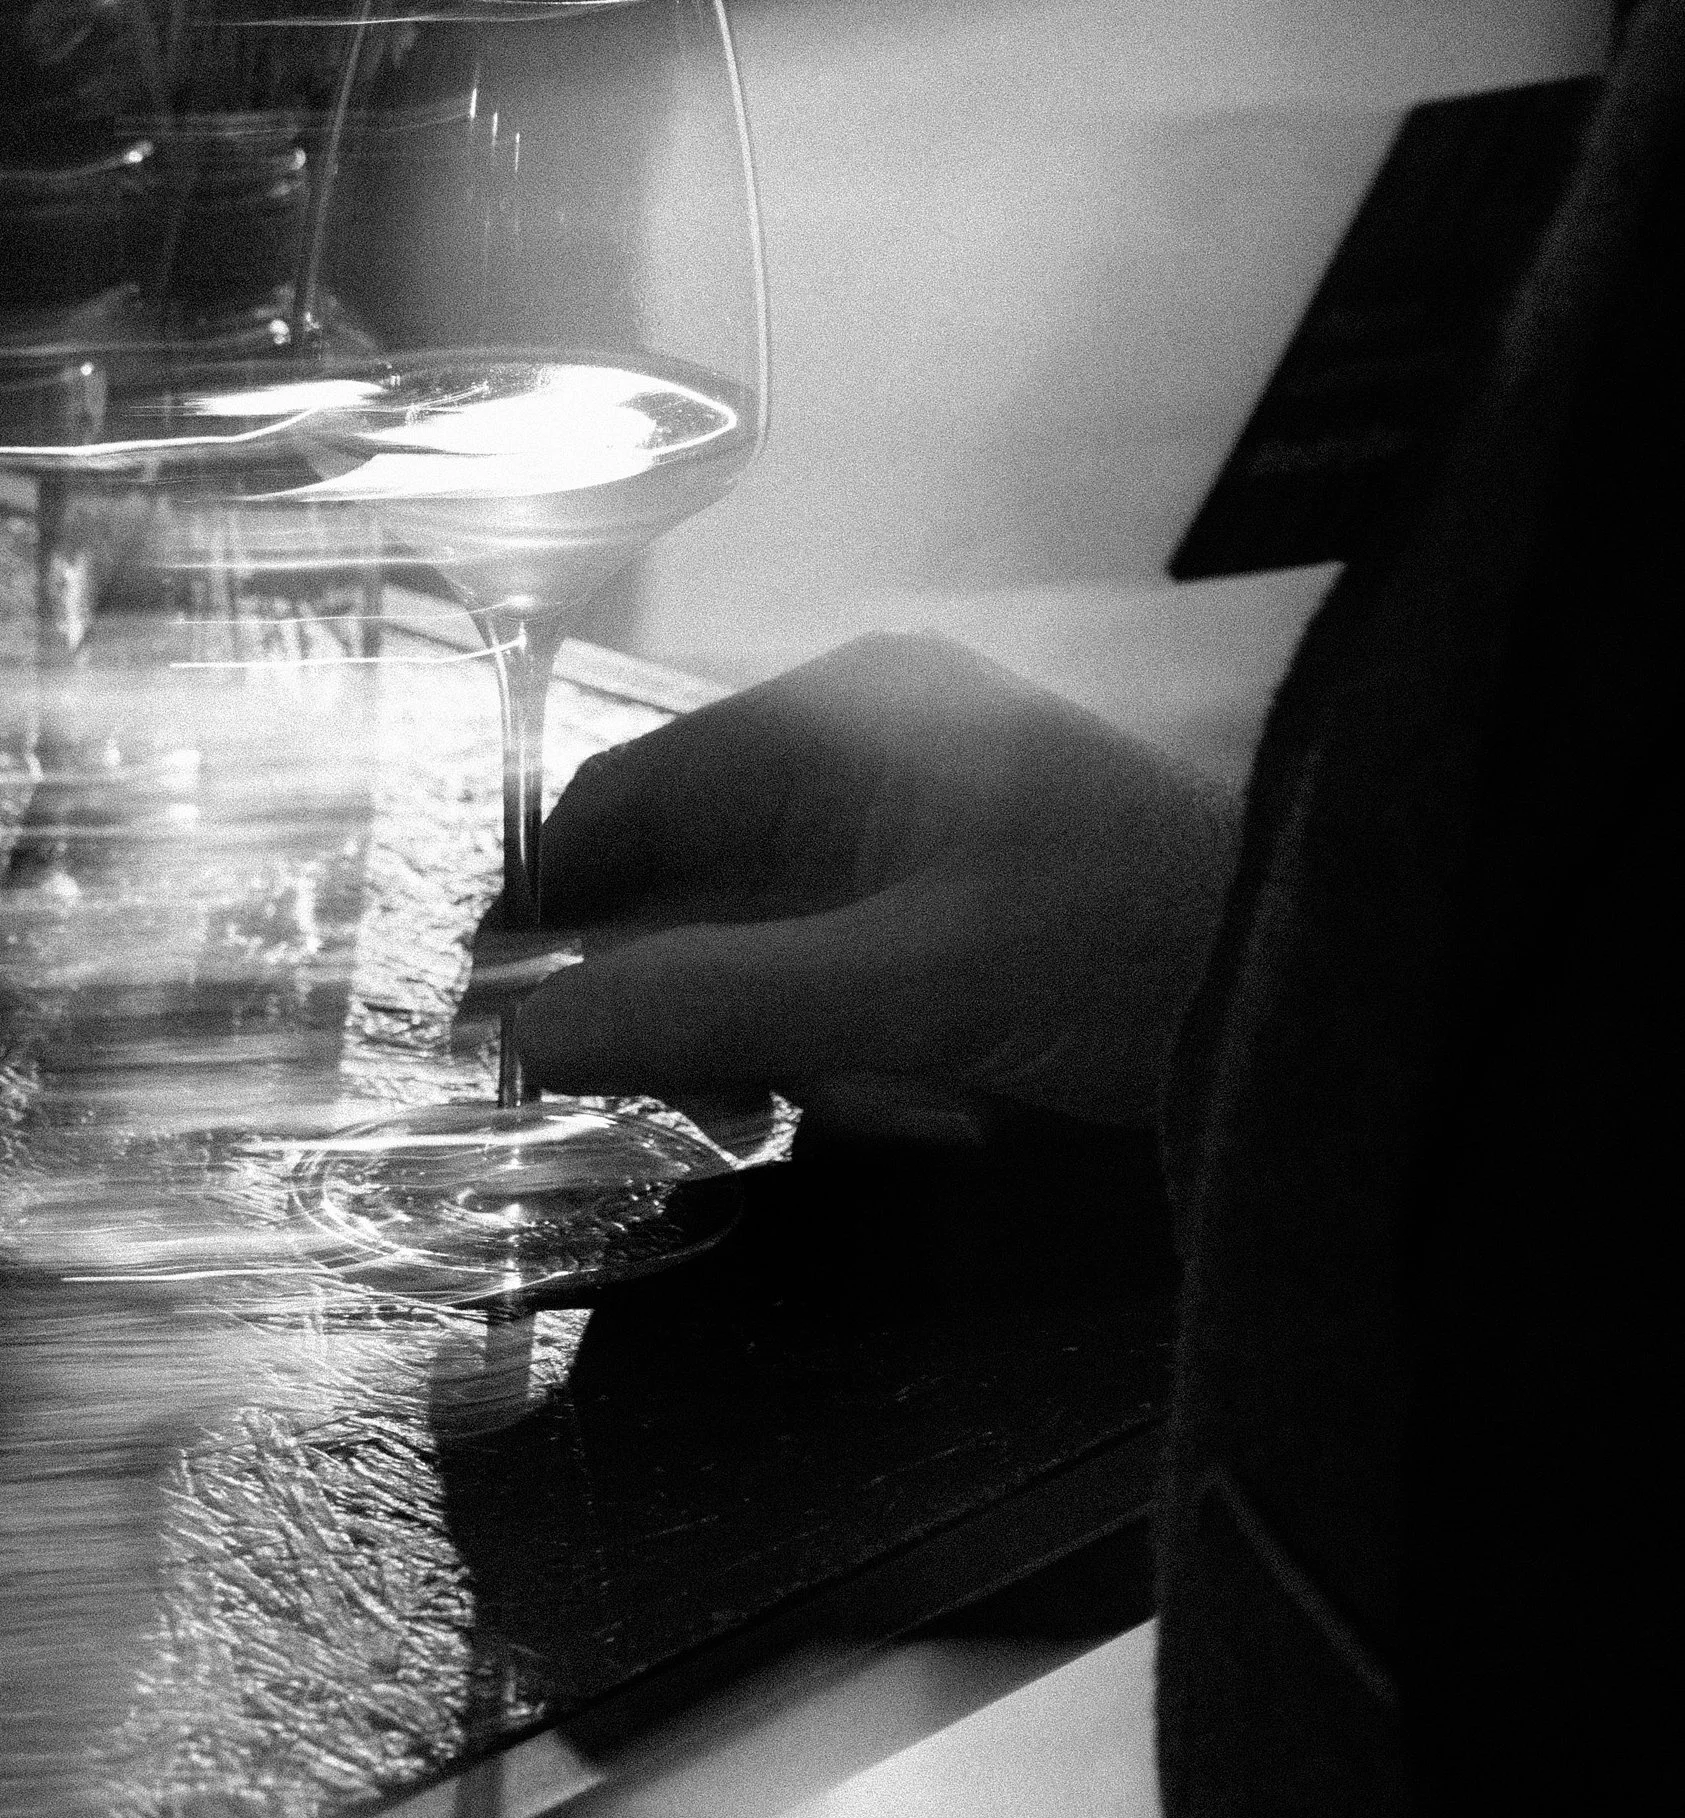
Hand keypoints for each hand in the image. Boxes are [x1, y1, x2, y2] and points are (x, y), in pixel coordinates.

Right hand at [514, 635, 1239, 1136]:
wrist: (1313, 981)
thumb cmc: (1115, 955)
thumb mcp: (899, 993)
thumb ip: (708, 1006)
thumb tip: (522, 1034)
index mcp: (836, 712)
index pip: (624, 796)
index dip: (549, 912)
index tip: (504, 1034)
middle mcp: (860, 736)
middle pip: (691, 874)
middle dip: (702, 1002)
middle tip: (731, 1105)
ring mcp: (916, 807)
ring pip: (763, 933)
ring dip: (793, 1038)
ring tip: (888, 1102)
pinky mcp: (964, 879)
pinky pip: (840, 958)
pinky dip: (856, 1041)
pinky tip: (936, 1099)